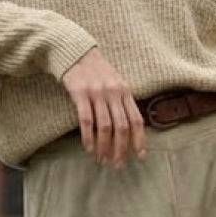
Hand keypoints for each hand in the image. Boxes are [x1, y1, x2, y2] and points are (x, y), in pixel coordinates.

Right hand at [60, 47, 147, 167]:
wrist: (75, 51)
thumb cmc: (96, 71)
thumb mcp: (115, 82)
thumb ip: (122, 101)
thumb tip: (130, 128)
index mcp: (125, 91)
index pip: (136, 119)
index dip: (139, 139)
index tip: (140, 156)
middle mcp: (113, 92)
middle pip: (122, 126)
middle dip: (121, 149)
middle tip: (118, 165)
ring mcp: (97, 93)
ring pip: (105, 126)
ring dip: (104, 146)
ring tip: (102, 160)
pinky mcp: (80, 93)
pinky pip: (86, 119)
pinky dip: (88, 136)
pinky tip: (88, 148)